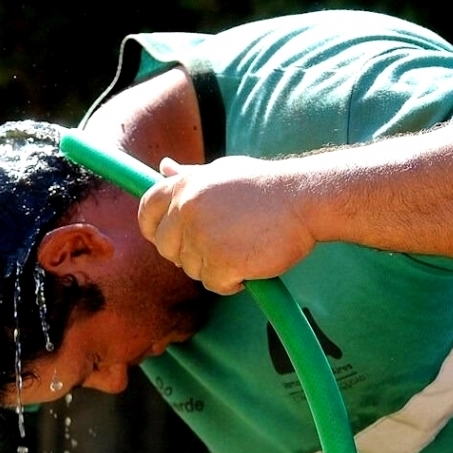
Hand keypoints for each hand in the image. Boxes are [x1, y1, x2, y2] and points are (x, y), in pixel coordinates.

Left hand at [137, 156, 317, 294]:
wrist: (305, 198)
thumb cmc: (265, 186)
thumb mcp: (223, 172)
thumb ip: (189, 176)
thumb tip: (163, 168)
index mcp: (184, 186)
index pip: (147, 211)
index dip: (153, 229)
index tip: (166, 239)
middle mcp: (186, 209)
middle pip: (166, 247)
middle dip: (187, 253)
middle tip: (219, 247)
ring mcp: (202, 236)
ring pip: (191, 269)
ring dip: (214, 267)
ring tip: (243, 248)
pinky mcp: (221, 261)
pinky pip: (214, 284)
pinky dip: (231, 282)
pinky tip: (251, 264)